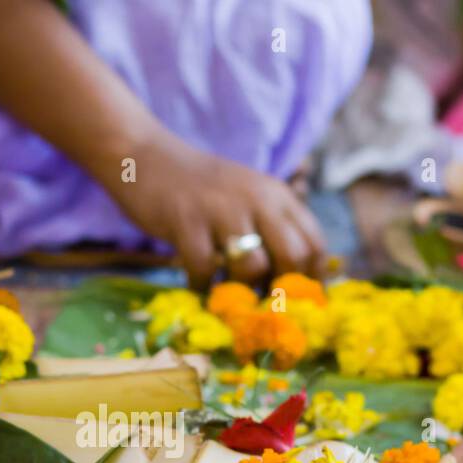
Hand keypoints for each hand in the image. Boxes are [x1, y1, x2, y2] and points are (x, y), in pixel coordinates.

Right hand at [100, 135, 327, 288]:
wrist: (147, 157)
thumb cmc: (202, 190)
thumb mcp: (250, 198)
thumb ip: (274, 229)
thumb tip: (296, 283)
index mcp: (277, 195)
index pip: (315, 244)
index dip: (311, 281)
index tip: (295, 302)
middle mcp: (257, 199)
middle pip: (293, 257)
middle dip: (281, 289)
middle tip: (261, 303)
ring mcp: (221, 209)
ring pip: (252, 266)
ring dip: (240, 291)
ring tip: (227, 293)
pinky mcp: (187, 221)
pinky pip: (205, 269)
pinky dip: (202, 286)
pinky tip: (197, 283)